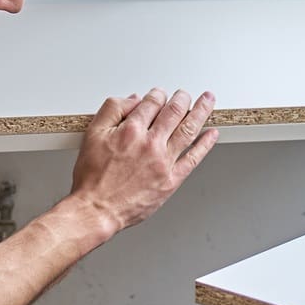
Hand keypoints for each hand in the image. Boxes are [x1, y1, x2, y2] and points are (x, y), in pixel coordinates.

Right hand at [69, 88, 218, 231]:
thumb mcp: (92, 134)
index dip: (158, 94)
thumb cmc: (93, 177)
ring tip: (208, 100)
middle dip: (182, 98)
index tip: (160, 94)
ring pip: (188, 129)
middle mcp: (150, 144)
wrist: (97, 209)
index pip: (152, 102)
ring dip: (201, 112)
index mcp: (131, 130)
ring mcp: (163, 162)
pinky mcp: (171, 180)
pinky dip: (205, 144)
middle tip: (185, 94)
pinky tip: (211, 134)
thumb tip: (133, 100)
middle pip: (174, 111)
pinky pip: (193, 158)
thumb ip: (112, 110)